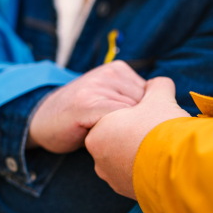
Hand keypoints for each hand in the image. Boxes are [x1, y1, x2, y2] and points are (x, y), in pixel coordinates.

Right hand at [28, 61, 145, 153]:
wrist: (41, 119)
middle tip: (126, 140)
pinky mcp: (85, 104)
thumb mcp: (108, 99)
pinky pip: (115, 121)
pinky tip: (103, 142)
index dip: (151, 118)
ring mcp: (96, 87)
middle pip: (146, 106)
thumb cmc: (80, 117)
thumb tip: (171, 113)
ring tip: (111, 141)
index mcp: (118, 70)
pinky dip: (115, 137)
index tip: (140, 132)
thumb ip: (133, 100)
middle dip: (142, 126)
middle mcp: (109, 74)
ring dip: (127, 134)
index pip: (155, 95)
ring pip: (132, 116)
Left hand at [85, 77, 189, 198]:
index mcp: (98, 131)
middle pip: (118, 138)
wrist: (177, 169)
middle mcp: (98, 156)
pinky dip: (144, 168)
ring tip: (161, 147)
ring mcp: (110, 177)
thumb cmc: (160, 129)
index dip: (136, 113)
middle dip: (136, 133)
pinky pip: (133, 175)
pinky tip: (160, 163)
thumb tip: (158, 83)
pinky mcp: (125, 191)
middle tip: (156, 130)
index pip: (114, 116)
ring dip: (140, 152)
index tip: (151, 114)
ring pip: (125, 158)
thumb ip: (157, 86)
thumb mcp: (159, 99)